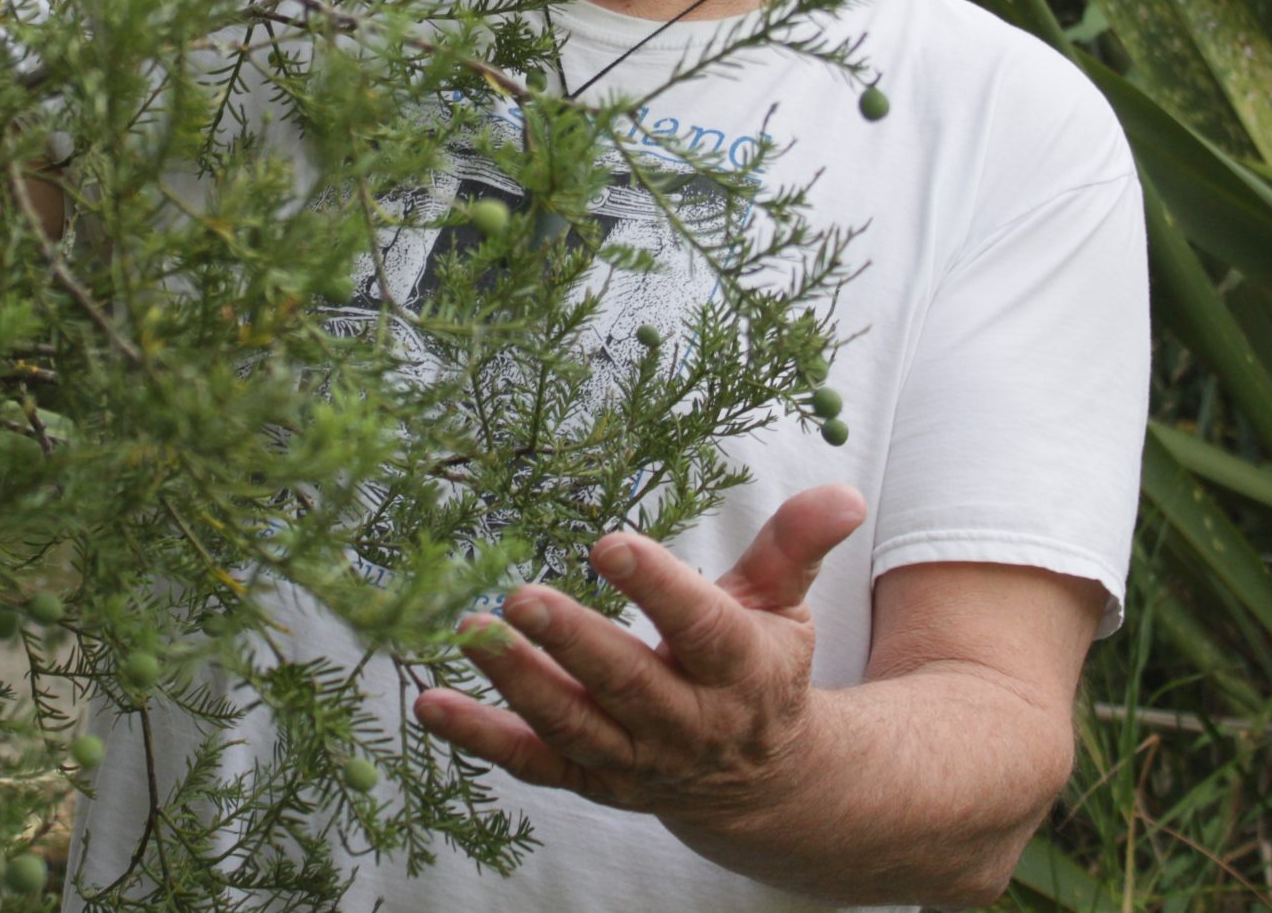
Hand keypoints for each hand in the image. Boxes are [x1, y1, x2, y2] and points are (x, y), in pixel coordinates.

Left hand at [412, 484, 866, 832]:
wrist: (761, 780)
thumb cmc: (760, 667)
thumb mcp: (784, 603)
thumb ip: (796, 545)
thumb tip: (842, 491)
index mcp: (738, 669)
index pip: (700, 626)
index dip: (657, 588)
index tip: (610, 544)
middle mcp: (685, 721)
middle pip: (626, 683)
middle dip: (573, 642)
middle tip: (520, 597)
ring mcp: (632, 757)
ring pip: (573, 725)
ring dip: (518, 683)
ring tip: (469, 632)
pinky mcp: (589, 777)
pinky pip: (530, 761)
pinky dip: (480, 737)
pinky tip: (430, 702)